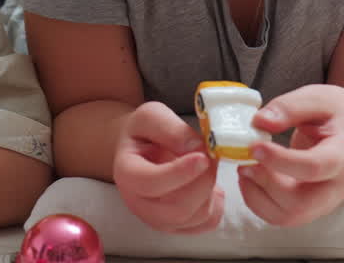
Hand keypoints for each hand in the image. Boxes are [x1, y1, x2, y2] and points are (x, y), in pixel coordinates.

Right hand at [112, 102, 223, 233]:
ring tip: (207, 166)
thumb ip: (169, 127)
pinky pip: (207, 223)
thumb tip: (196, 147)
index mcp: (127, 173)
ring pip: (195, 217)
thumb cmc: (143, 133)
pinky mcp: (178, 226)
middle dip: (202, 183)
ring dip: (210, 189)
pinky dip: (216, 204)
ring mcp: (158, 219)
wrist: (139, 151)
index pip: (150, 183)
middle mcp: (139, 204)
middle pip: (176, 209)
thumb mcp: (150, 116)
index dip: (179, 173)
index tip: (202, 157)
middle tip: (211, 157)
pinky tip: (208, 184)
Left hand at [239, 84, 343, 226]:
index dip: (280, 160)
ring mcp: (323, 202)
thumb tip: (259, 122)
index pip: (313, 167)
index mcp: (342, 154)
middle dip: (266, 184)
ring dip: (257, 195)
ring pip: (288, 216)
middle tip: (246, 160)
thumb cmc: (337, 113)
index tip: (254, 146)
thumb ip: (289, 107)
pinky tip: (250, 177)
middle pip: (300, 203)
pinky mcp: (308, 207)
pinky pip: (280, 217)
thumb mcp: (318, 97)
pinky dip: (257, 202)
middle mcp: (335, 186)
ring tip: (245, 167)